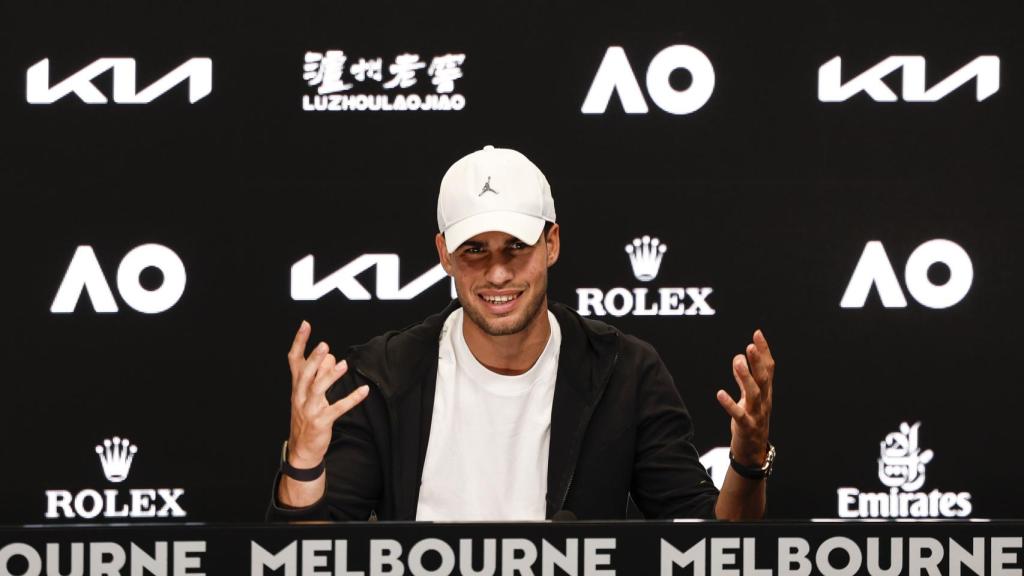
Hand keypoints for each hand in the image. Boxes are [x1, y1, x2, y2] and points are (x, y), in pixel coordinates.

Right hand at [286, 320, 368, 469]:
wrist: (302, 449)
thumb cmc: (306, 417)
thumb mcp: (309, 395)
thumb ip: (319, 375)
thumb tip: (330, 356)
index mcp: (297, 387)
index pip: (294, 360)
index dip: (299, 342)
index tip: (305, 324)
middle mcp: (300, 396)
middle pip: (305, 374)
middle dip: (314, 359)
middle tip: (324, 345)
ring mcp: (309, 410)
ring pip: (318, 390)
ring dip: (330, 377)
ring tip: (343, 365)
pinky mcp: (321, 422)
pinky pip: (337, 409)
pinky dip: (351, 399)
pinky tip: (364, 391)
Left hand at [716, 329, 773, 466]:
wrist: (753, 452)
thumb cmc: (751, 421)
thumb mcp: (748, 398)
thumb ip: (744, 379)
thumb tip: (739, 358)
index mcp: (765, 392)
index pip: (769, 368)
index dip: (764, 351)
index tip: (757, 333)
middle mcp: (764, 401)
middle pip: (764, 379)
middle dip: (758, 362)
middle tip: (750, 345)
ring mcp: (757, 415)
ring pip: (754, 394)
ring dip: (746, 377)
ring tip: (737, 361)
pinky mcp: (746, 427)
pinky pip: (739, 414)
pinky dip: (730, 404)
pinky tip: (720, 393)